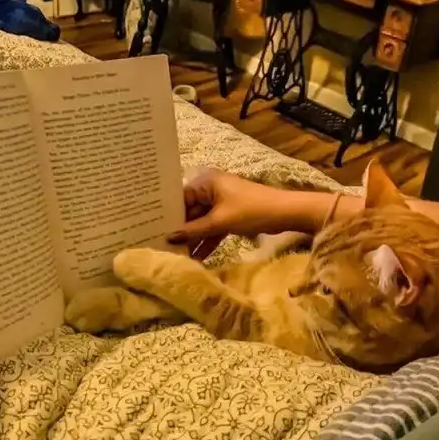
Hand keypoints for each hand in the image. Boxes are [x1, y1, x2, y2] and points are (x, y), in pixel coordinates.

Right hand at [168, 169, 293, 258]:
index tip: (154, 231)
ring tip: (179, 256)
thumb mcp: (219, 222)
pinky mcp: (231, 215)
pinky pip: (214, 227)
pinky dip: (208, 240)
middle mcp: (211, 189)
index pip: (180, 198)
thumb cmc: (251, 210)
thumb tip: (169, 237)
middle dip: (181, 230)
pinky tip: (198, 257)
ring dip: (194, 238)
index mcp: (206, 182)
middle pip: (190, 211)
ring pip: (202, 222)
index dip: (168, 215)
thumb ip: (194, 230)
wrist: (285, 213)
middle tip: (164, 247)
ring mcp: (222, 202)